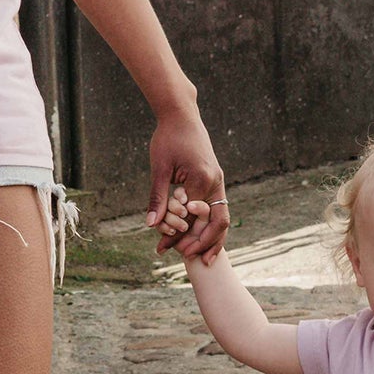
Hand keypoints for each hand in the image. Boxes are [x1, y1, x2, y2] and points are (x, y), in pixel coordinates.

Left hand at [146, 104, 227, 263]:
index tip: (163, 249)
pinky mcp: (216, 179)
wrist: (181, 115)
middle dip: (201, 244)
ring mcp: (218, 181)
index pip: (192, 219)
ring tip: (201, 257)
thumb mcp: (159, 168)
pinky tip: (201, 236)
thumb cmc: (167, 138)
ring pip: (221, 218)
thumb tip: (152, 225)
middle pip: (216, 224)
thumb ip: (158, 197)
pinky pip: (217, 208)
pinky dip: (211, 224)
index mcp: (201, 180)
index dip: (178, 237)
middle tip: (185, 258)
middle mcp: (215, 183)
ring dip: (212, 238)